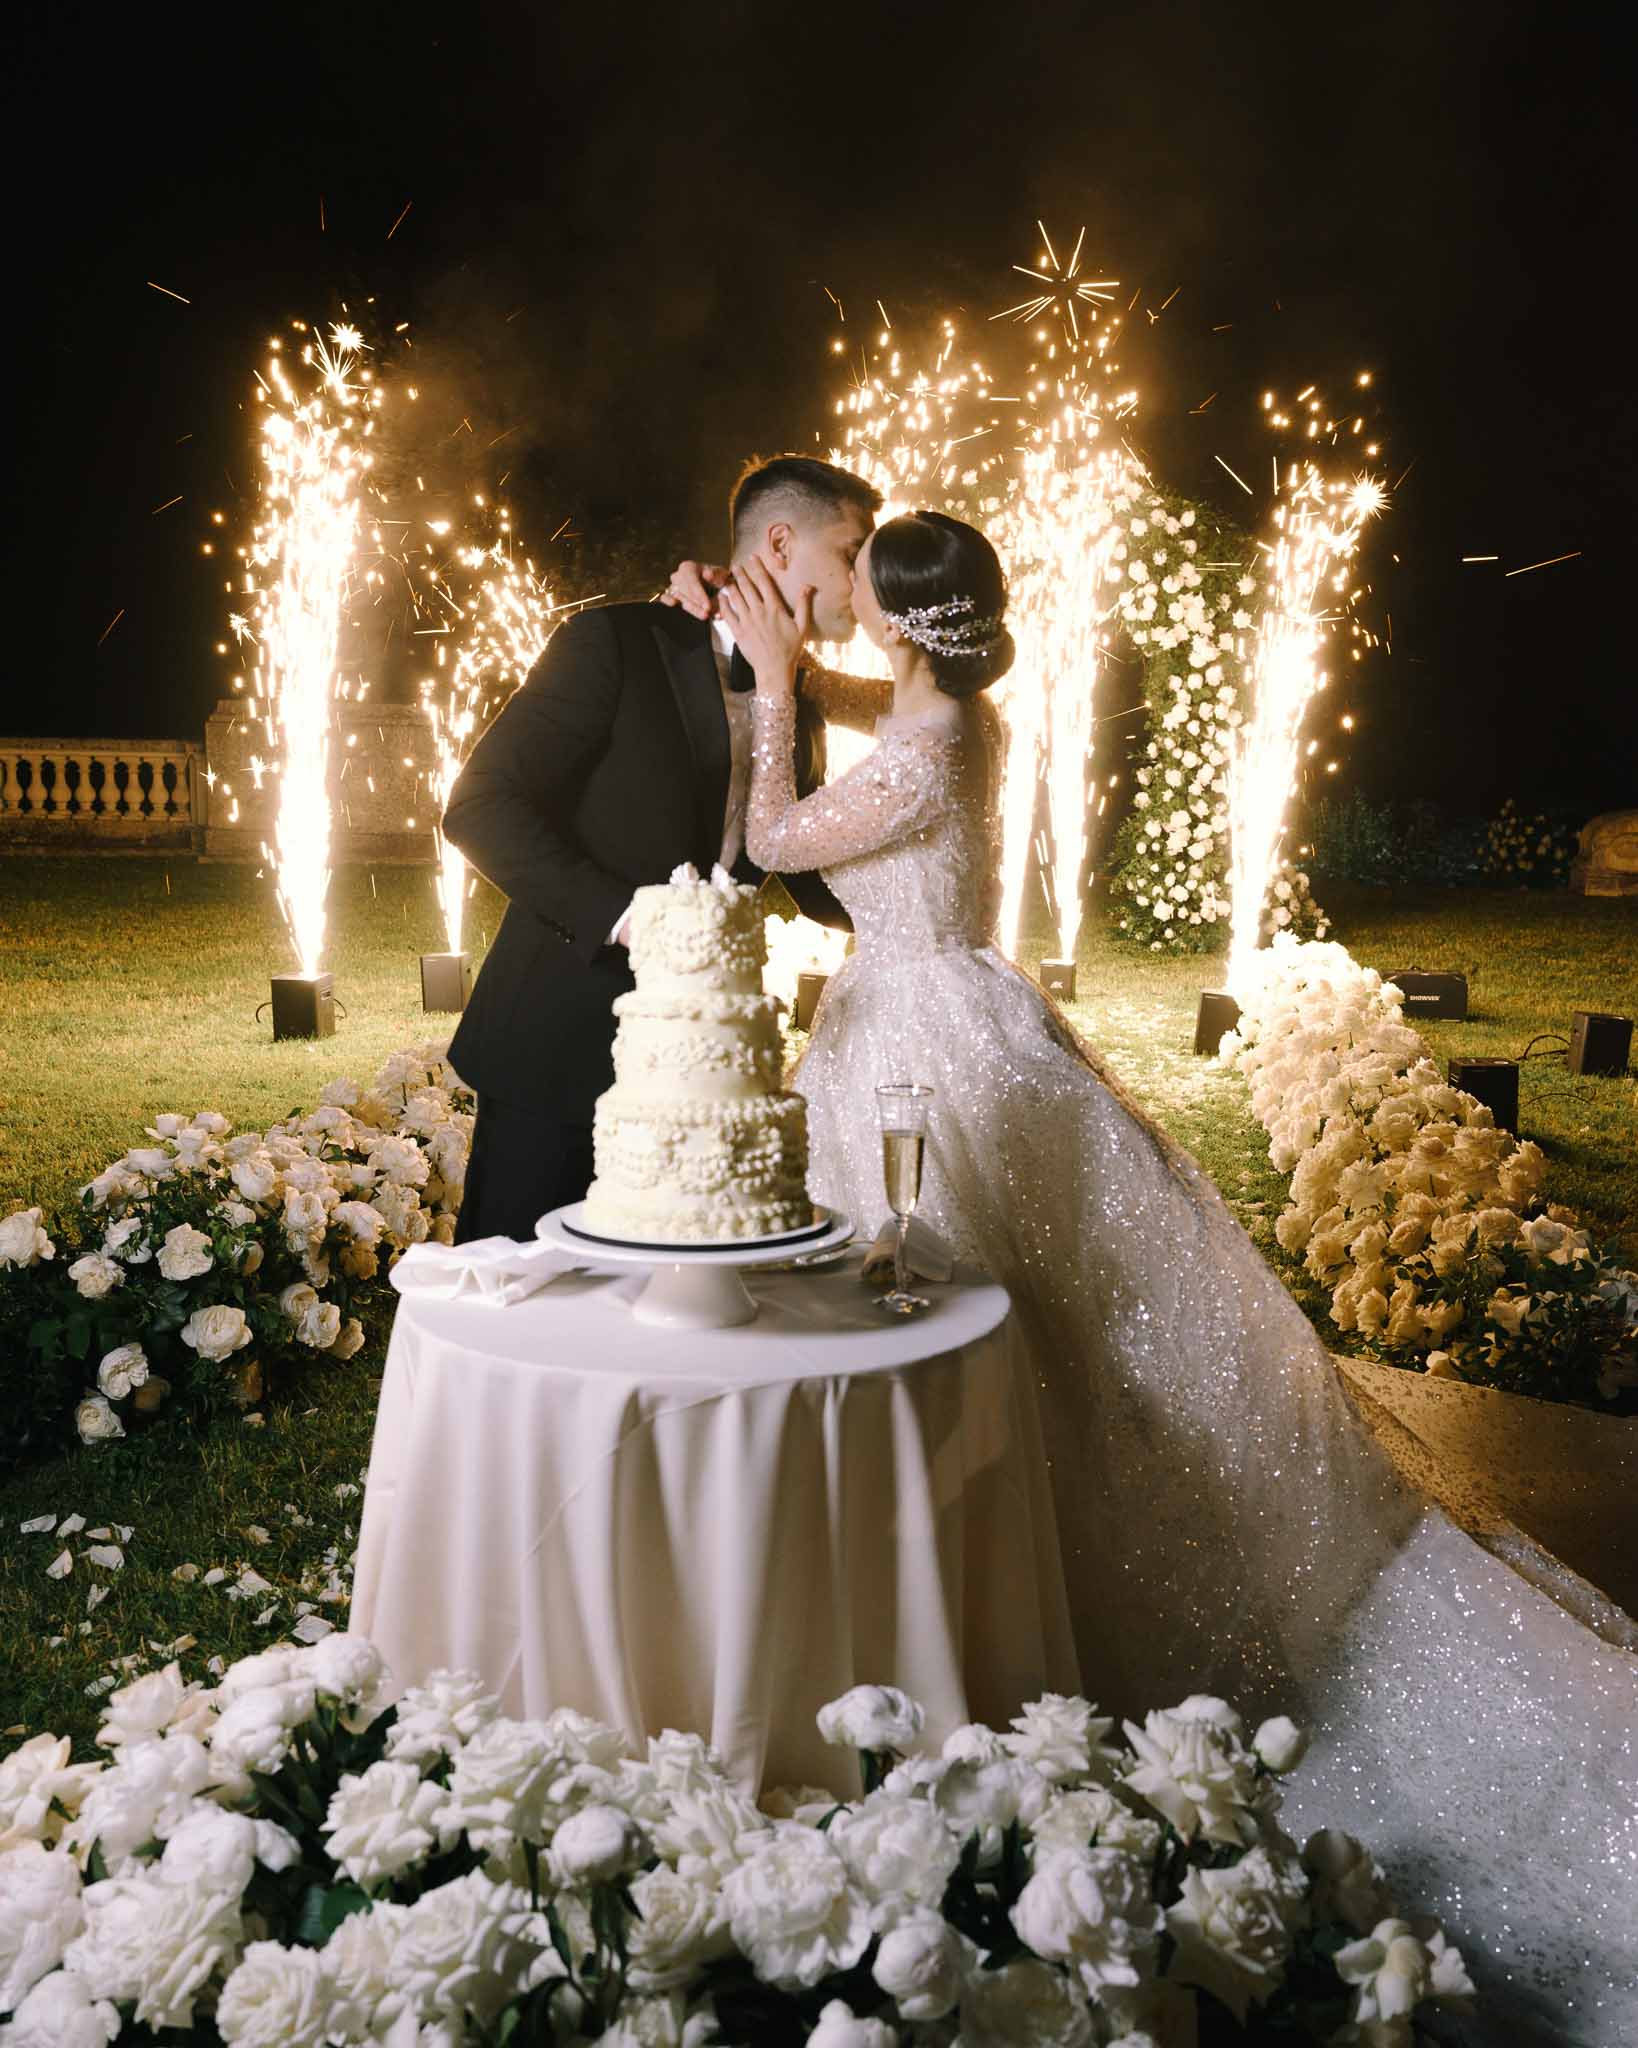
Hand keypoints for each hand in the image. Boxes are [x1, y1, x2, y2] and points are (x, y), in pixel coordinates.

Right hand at [659, 560, 729, 618]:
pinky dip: (668, 600)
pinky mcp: (669, 596)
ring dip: (692, 608)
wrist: (712, 586)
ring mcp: (672, 586)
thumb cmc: (716, 579)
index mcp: (688, 567)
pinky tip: (673, 603)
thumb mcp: (720, 574)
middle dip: (697, 604)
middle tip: (707, 612)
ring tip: (705, 615)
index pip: (692, 581)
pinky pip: (665, 597)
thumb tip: (708, 574)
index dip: (699, 594)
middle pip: (685, 591)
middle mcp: (678, 576)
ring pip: (680, 598)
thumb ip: (716, 574)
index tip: (708, 606)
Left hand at [717, 554, 811, 695]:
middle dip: (740, 574)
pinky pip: (728, 614)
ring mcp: (747, 622)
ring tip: (727, 579)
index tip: (752, 558)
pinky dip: (723, 604)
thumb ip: (804, 605)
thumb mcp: (802, 627)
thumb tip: (807, 586)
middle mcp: (759, 611)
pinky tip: (721, 598)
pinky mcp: (738, 632)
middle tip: (735, 566)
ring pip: (736, 598)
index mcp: (775, 608)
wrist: (775, 670)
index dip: (757, 568)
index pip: (764, 582)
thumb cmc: (790, 650)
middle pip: (747, 587)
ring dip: (731, 586)